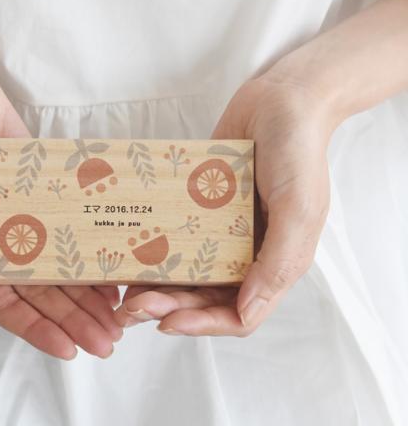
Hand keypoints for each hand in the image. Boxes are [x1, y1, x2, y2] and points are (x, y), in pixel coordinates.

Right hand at [0, 67, 121, 358]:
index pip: (10, 305)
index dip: (40, 330)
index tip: (72, 351)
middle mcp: (5, 244)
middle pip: (45, 294)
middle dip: (76, 320)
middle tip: (110, 341)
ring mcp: (30, 221)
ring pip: (65, 268)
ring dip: (91, 294)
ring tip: (120, 315)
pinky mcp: (50, 195)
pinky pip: (75, 227)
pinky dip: (94, 249)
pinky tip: (117, 266)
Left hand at [115, 75, 332, 335]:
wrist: (279, 100)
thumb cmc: (297, 153)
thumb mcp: (299, 210)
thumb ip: (278, 263)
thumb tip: (246, 314)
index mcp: (274, 263)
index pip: (239, 314)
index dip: (204, 325)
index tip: (168, 324)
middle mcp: (245, 254)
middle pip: (205, 298)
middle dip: (171, 309)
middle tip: (134, 308)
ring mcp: (220, 233)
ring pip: (186, 275)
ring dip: (158, 288)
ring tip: (126, 292)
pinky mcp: (198, 210)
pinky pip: (174, 239)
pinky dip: (154, 253)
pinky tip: (129, 256)